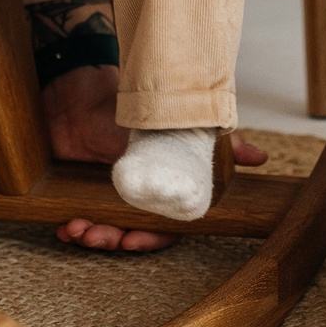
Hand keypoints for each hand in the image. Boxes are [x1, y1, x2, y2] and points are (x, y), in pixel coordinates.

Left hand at [43, 64, 267, 252]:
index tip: (133, 240)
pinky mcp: (77, 188)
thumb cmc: (142, 111)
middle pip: (127, 234)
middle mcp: (135, 198)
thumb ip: (221, 144)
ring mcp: (105, 196)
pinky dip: (69, 228)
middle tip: (102, 237)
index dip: (149, 239)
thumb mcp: (183, 126)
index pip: (160, 227)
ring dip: (90, 237)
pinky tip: (64, 228)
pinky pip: (75, 217)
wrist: (91, 86)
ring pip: (101, 230)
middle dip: (114, 241)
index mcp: (161, 190)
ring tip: (79, 230)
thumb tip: (261, 158)